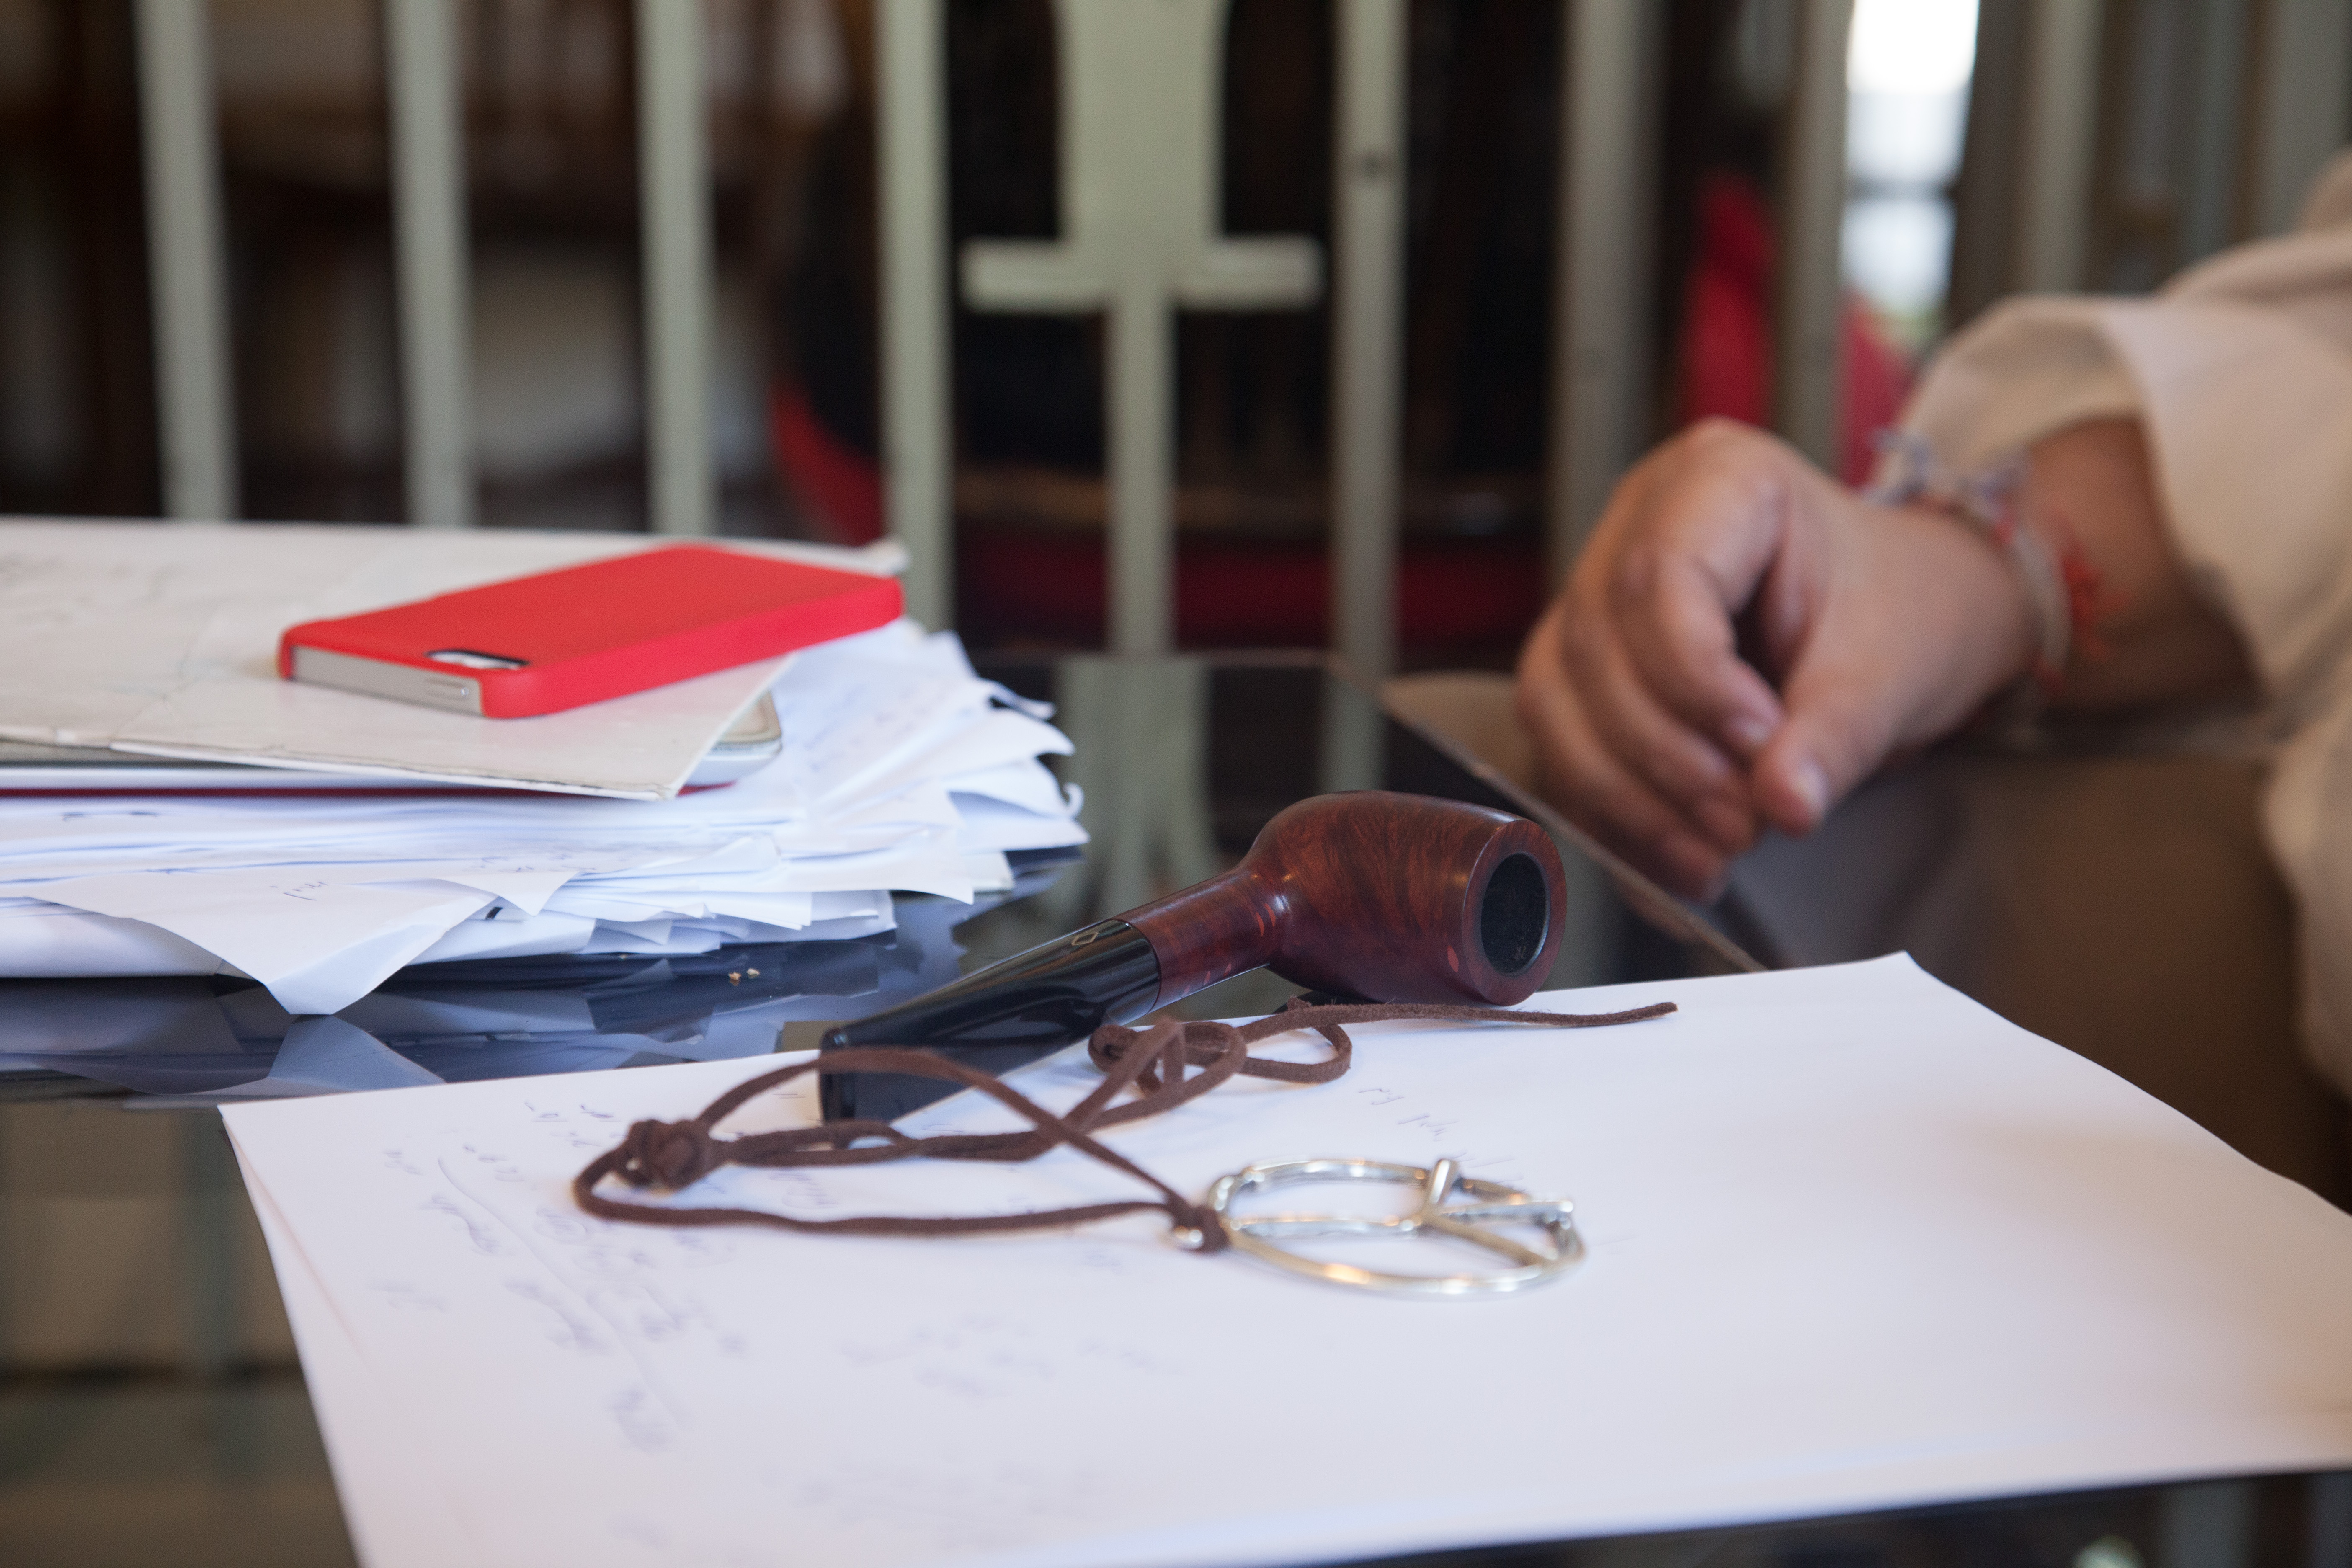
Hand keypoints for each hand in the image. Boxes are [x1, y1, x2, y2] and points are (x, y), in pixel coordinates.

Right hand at [1515, 420, 2036, 898]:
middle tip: (1744, 824)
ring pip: (1558, 699)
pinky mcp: (1585, 665)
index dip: (1695, 677)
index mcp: (1719, 480)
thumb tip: (1785, 804)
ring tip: (1712, 853)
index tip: (1760, 744)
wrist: (1909, 618)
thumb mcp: (1893, 668)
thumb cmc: (1903, 609)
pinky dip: (1611, 810)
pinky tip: (1672, 855)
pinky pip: (1561, 742)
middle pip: (1598, 647)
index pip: (1661, 578)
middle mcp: (1637, 523)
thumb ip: (1836, 735)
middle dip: (1665, 755)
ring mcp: (1598, 592)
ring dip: (1627, 793)